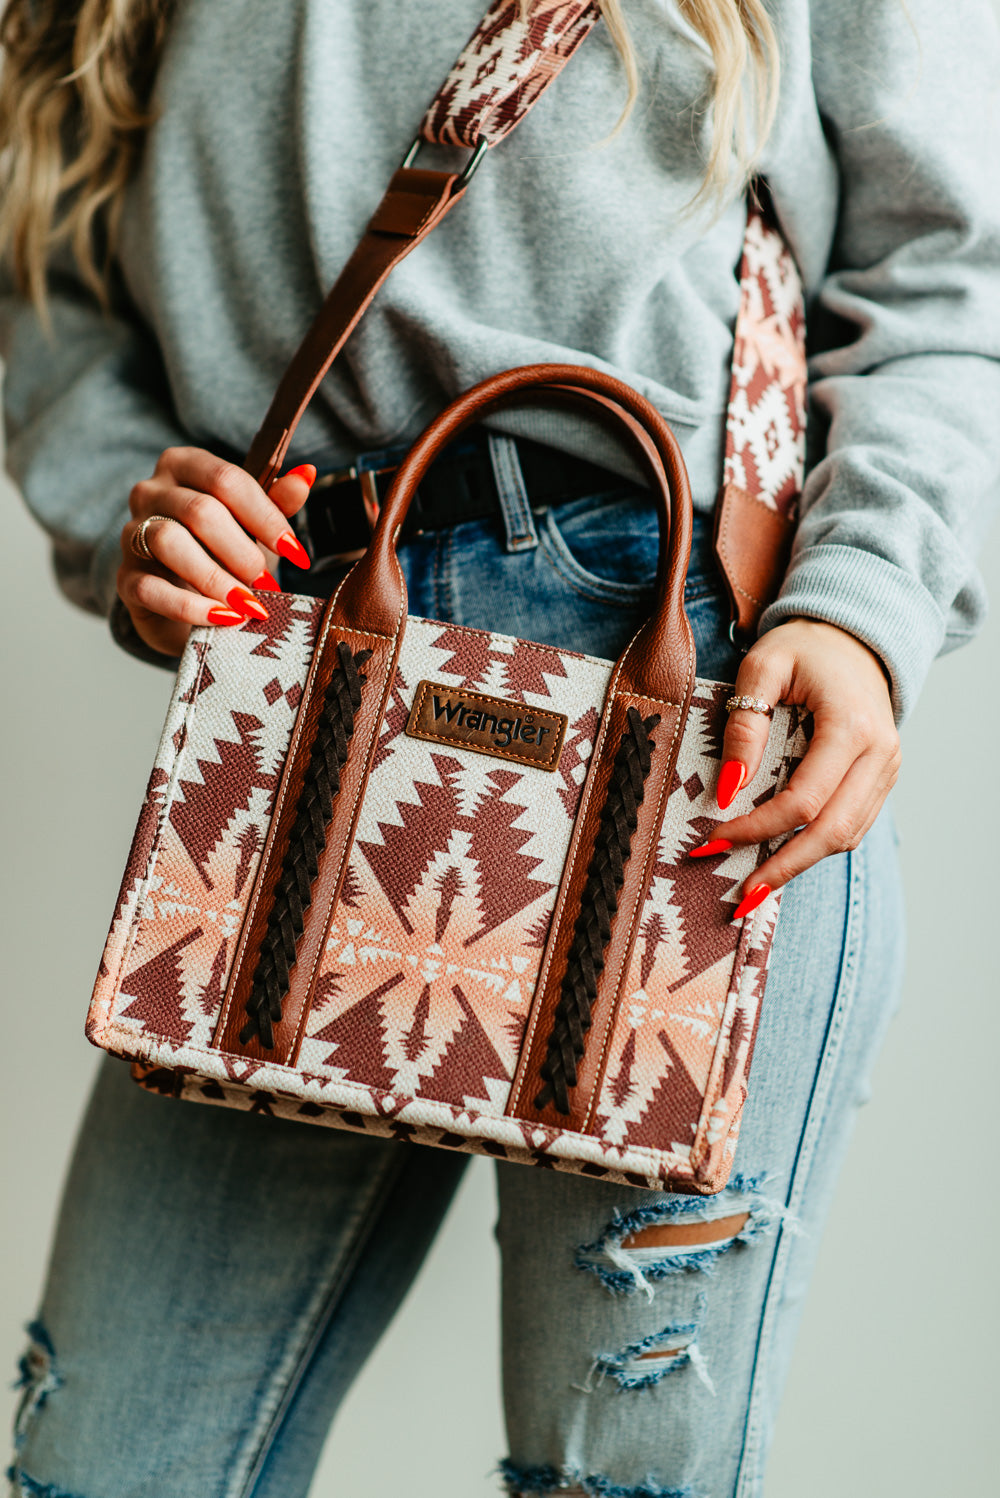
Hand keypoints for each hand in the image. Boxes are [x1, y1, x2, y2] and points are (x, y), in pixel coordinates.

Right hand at [116, 448, 316, 655]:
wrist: (188, 600)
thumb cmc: (224, 551)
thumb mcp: (255, 526)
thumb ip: (277, 502)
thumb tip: (305, 476)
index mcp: (185, 465)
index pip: (225, 479)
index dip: (265, 516)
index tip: (296, 552)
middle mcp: (151, 491)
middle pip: (198, 510)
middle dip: (241, 551)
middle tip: (267, 583)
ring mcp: (132, 534)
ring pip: (168, 541)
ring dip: (216, 578)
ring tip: (248, 605)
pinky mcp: (125, 578)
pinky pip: (150, 588)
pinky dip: (190, 607)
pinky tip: (222, 619)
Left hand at [693, 618, 900, 913]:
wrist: (855, 637)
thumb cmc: (804, 647)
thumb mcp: (763, 668)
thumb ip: (744, 725)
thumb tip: (730, 787)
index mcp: (852, 727)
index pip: (804, 800)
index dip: (758, 828)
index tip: (714, 841)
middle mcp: (880, 755)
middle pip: (833, 832)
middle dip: (784, 867)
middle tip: (741, 895)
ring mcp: (887, 770)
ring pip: (847, 836)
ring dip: (800, 864)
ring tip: (755, 886)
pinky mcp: (880, 780)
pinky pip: (852, 825)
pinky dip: (816, 846)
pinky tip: (781, 857)